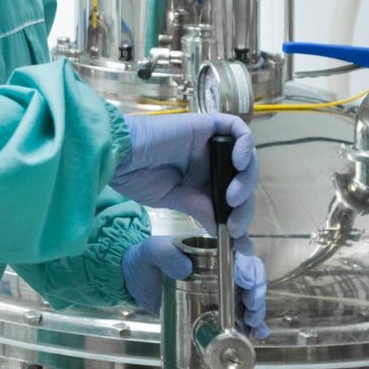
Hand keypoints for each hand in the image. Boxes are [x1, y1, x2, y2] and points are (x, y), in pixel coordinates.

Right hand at [114, 113, 257, 237]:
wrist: (122, 155)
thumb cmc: (139, 176)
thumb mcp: (177, 200)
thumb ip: (202, 210)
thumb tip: (226, 232)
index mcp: (202, 180)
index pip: (232, 198)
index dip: (240, 218)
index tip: (242, 244)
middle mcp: (210, 161)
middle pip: (242, 181)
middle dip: (244, 206)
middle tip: (235, 224)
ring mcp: (211, 142)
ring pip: (246, 159)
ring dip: (246, 181)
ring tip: (232, 199)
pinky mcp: (209, 124)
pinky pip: (238, 130)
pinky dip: (245, 146)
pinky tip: (238, 163)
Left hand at [122, 236, 269, 338]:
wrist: (135, 281)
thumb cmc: (145, 260)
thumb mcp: (151, 251)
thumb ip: (164, 254)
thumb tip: (184, 267)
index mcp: (211, 246)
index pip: (237, 252)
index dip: (246, 265)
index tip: (244, 280)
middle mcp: (222, 265)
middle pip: (250, 275)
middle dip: (256, 290)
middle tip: (250, 306)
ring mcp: (221, 287)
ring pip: (249, 296)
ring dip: (256, 309)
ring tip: (252, 323)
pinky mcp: (217, 307)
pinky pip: (239, 314)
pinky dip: (251, 324)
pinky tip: (257, 333)